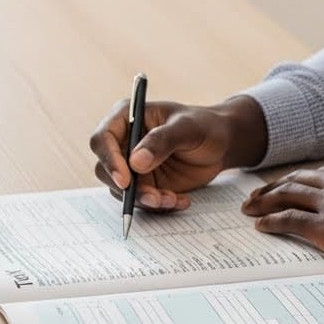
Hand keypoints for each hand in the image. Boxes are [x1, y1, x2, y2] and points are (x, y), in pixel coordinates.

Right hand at [90, 95, 267, 210]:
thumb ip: (162, 141)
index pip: (102, 140)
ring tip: (174, 199)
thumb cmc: (204, 126)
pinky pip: (141, 202)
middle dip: (129, 189)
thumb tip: (135, 162)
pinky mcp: (144, 184)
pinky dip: (159, 205)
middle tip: (156, 197)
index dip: (109, 161)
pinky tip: (181, 200)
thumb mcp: (187, 128)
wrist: (220, 144)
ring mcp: (131, 166)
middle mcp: (123, 142)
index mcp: (126, 117)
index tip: (126, 180)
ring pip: (123, 191)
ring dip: (146, 200)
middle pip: (106, 170)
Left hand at [241, 163, 323, 282]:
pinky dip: (271, 221)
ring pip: (286, 195)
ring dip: (264, 201)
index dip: (299, 180)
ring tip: (249, 208)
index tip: (287, 186)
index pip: (320, 174)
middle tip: (256, 195)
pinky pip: (289, 221)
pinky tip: (261, 225)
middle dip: (273, 187)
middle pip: (297, 180)